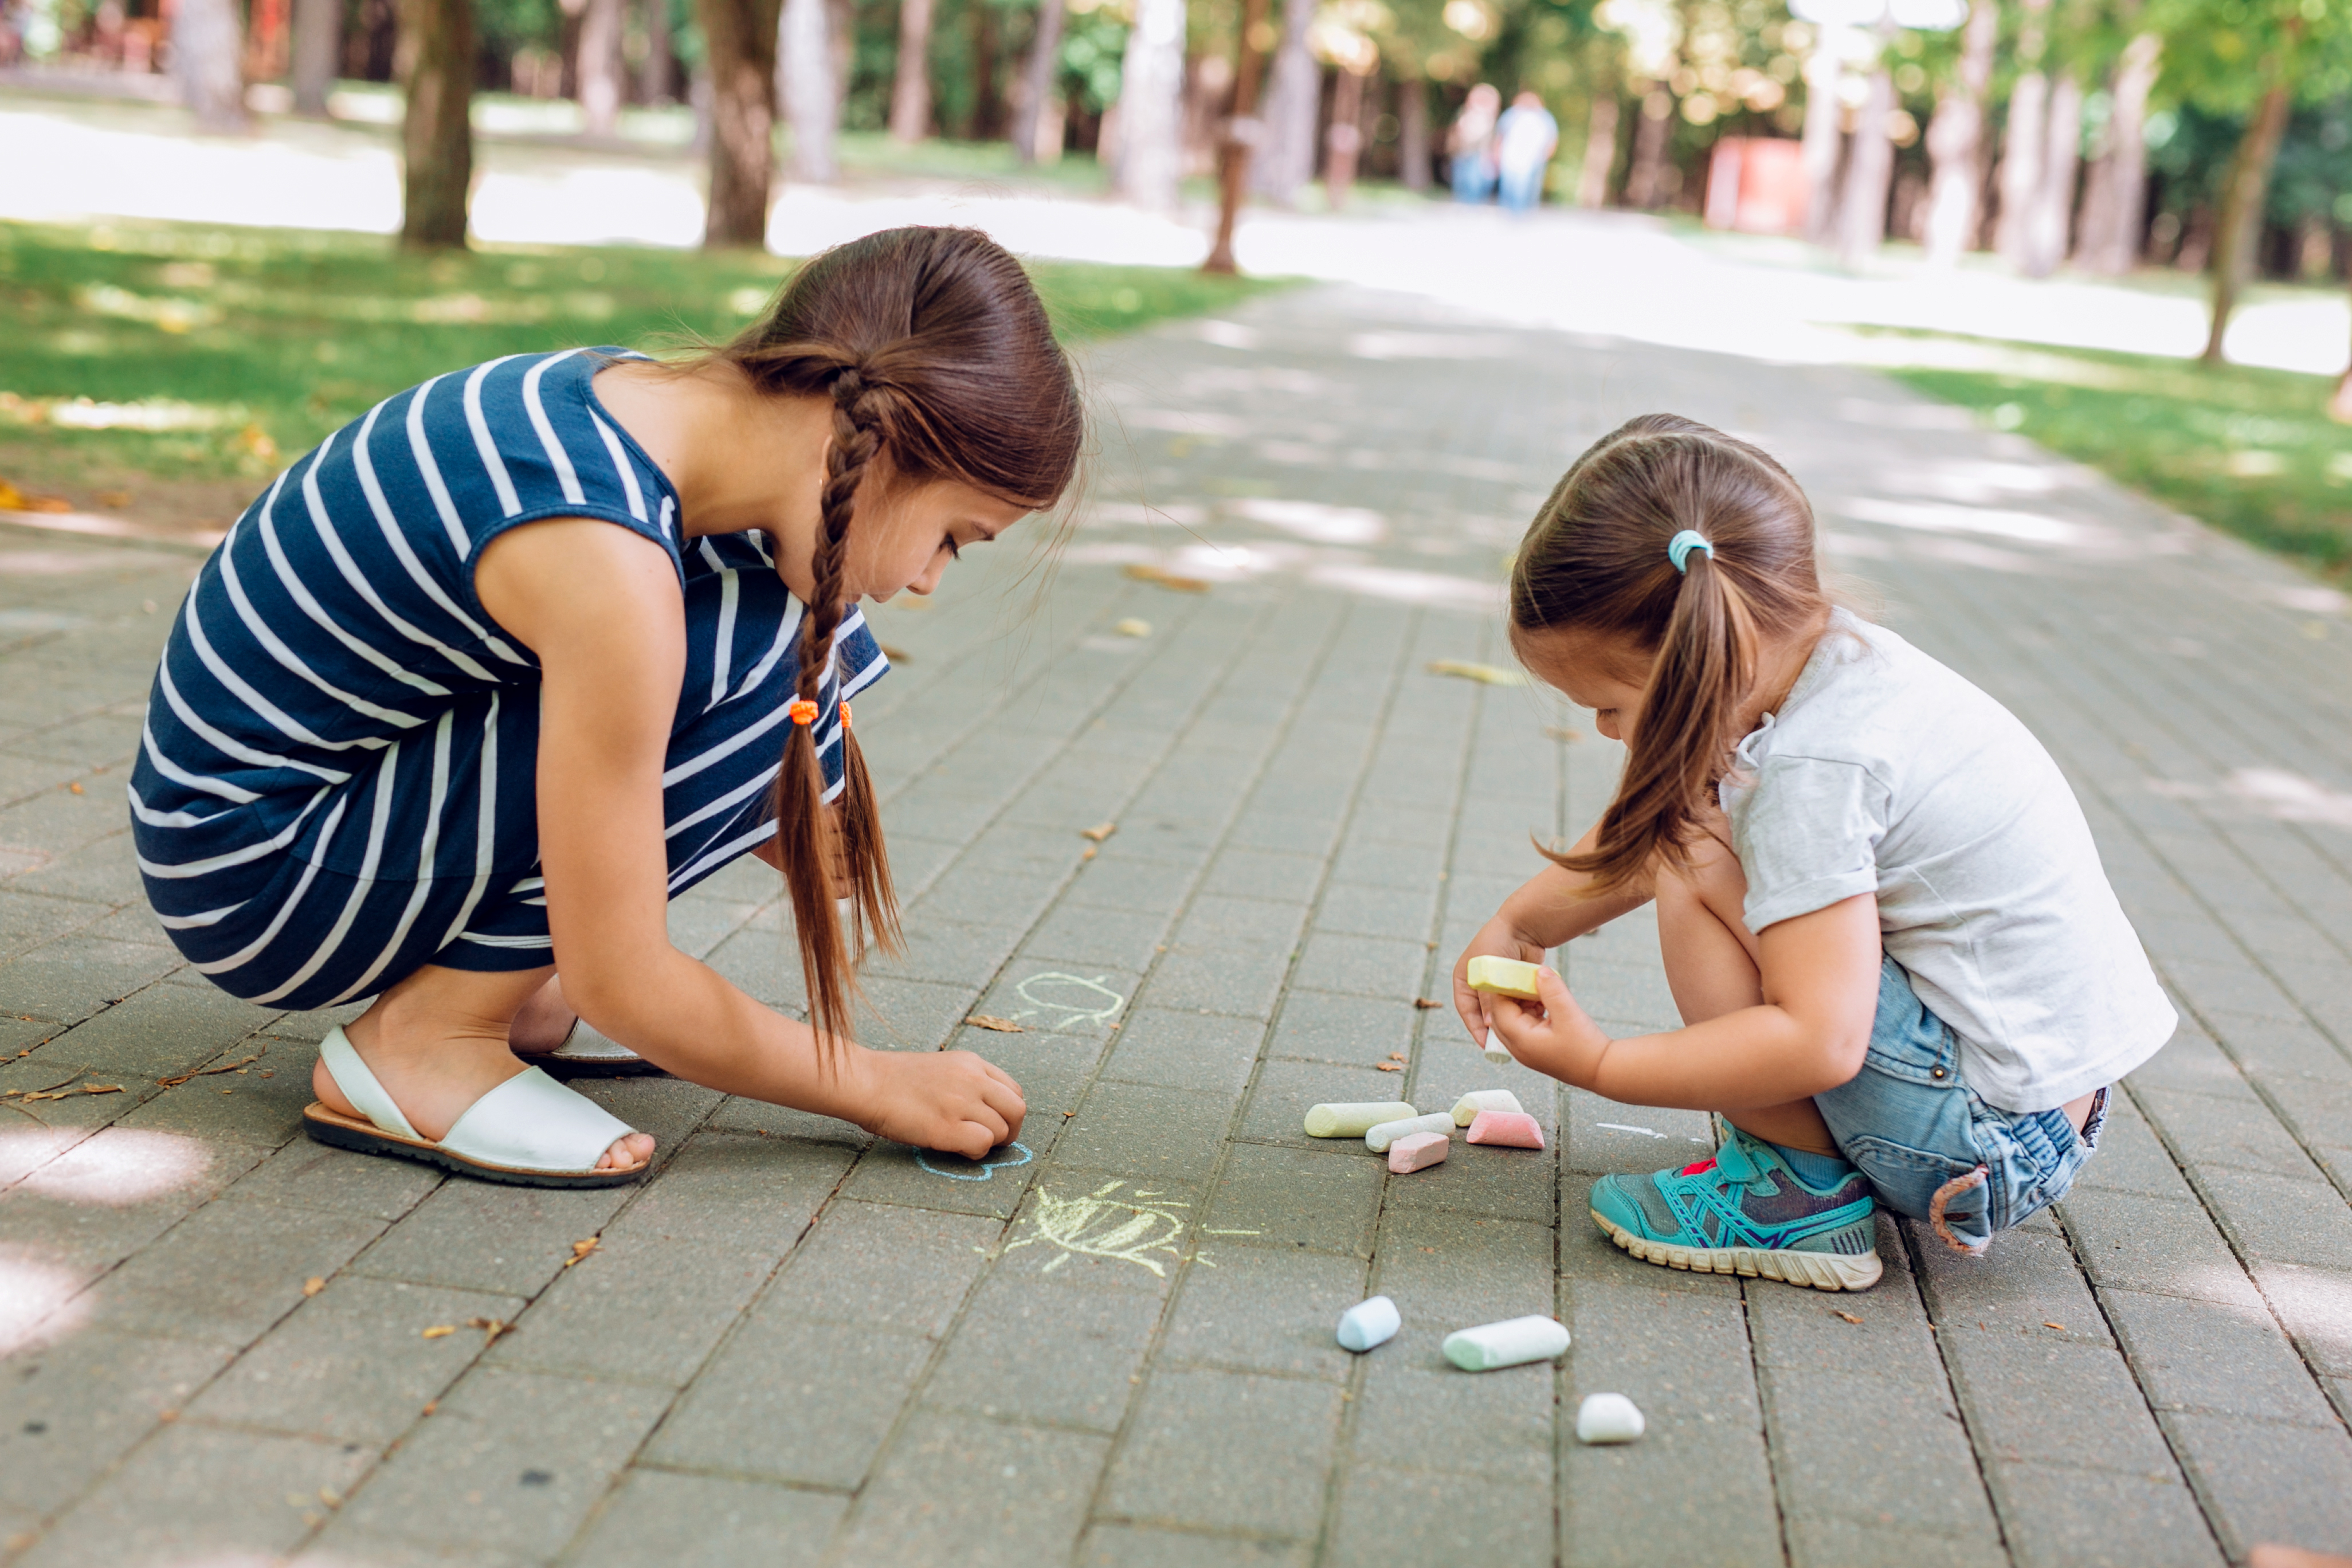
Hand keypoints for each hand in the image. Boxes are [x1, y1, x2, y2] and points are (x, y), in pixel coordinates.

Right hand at [846, 1048, 1026, 1158]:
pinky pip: (983, 1144)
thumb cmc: (896, 1080)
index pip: (1013, 1090)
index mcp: (972, 1063)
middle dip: (1010, 1131)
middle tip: (991, 1141)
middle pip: (1017, 1110)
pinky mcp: (947, 1127)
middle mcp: (972, 1079)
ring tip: (964, 1143)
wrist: (867, 1082)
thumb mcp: (942, 1067)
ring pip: (1002, 1131)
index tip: (994, 1122)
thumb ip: (968, 1081)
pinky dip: (975, 1152)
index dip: (1008, 1112)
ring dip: (988, 1144)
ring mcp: (961, 1102)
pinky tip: (957, 1148)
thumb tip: (989, 1110)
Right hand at [1451, 913, 1547, 1054]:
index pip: (1466, 1009)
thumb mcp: (1487, 972)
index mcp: (1464, 978)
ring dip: (1512, 1018)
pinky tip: (1532, 1016)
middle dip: (1494, 1027)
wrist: (1524, 926)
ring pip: (1504, 1009)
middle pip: (1485, 1012)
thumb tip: (1489, 1025)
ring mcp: (1498, 984)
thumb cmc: (1499, 942)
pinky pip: (1518, 1002)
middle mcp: (1480, 983)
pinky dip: (1524, 1009)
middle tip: (1502, 1044)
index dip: (1474, 1027)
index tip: (1484, 1043)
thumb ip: (1487, 998)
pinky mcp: (1515, 983)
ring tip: (1521, 1029)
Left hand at [1488, 965, 1612, 1087]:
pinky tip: (1544, 1002)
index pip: (1498, 1009)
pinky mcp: (1536, 1049)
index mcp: (1520, 1040)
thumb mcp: (1568, 1013)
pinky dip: (1530, 1012)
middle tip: (1522, 977)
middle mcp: (1518, 1048)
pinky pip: (1525, 1026)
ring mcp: (1526, 1050)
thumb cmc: (1586, 1047)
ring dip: (1521, 1003)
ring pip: (1513, 1020)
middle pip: (1500, 1015)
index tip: (1510, 970)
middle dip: (1510, 995)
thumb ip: (1552, 990)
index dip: (1502, 988)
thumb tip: (1539, 970)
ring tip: (1537, 988)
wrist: (1603, 1071)